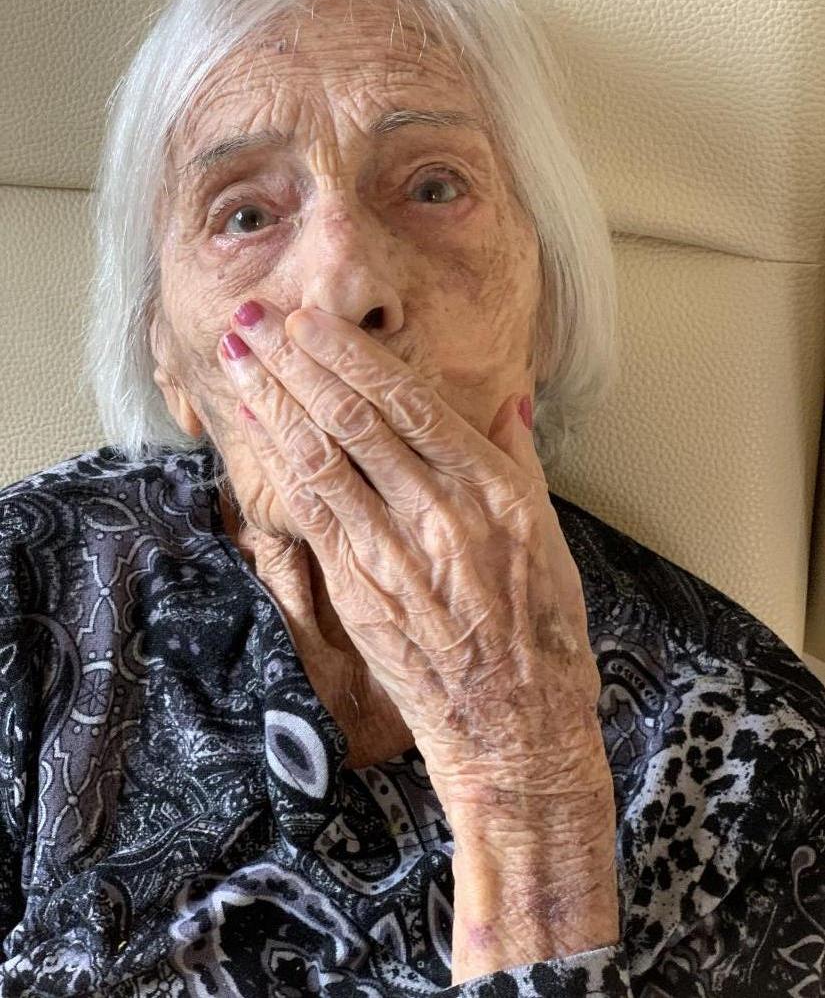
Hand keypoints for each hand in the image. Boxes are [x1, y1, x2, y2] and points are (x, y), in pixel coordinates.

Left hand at [218, 301, 606, 807]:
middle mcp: (442, 516)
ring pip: (323, 459)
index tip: (311, 321)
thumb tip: (506, 404)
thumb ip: (520, 465)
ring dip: (276, 401)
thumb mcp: (550, 540)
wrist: (517, 729)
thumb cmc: (541, 638)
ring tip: (240, 356)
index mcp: (493, 493)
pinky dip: (279, 463)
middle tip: (256, 319)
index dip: (352, 357)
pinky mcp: (361, 594)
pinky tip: (256, 428)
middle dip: (298, 363)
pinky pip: (312, 514)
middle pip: (355, 420)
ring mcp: (395, 556)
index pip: (410, 405)